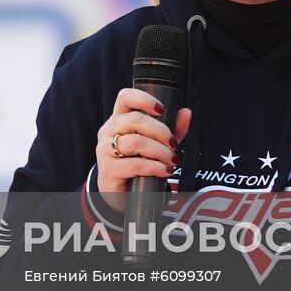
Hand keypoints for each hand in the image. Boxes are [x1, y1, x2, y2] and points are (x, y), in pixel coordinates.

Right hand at [95, 89, 192, 211]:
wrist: (122, 194)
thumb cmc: (138, 162)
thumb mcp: (158, 143)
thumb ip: (172, 128)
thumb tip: (186, 112)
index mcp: (119, 119)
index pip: (125, 97)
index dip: (144, 99)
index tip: (162, 110)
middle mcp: (108, 130)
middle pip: (134, 119)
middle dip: (160, 131)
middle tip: (173, 143)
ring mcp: (104, 149)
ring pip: (136, 142)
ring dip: (160, 151)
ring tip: (172, 160)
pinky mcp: (108, 169)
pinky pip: (135, 164)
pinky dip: (155, 167)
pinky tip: (164, 170)